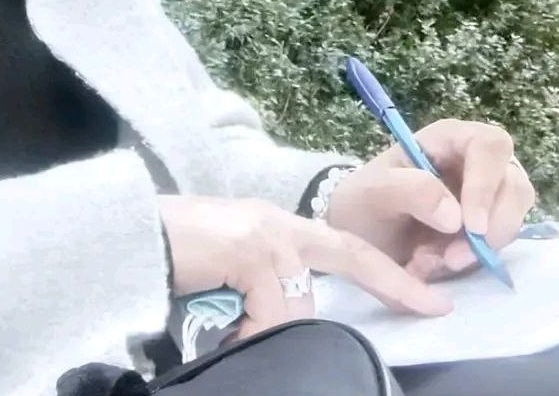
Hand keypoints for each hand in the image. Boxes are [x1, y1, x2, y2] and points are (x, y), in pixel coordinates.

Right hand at [158, 195, 452, 339]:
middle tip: (431, 306)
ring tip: (229, 333)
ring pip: (299, 306)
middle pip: (347, 254)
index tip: (429, 297)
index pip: (342, 247)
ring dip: (268, 332)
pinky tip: (222, 332)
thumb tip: (292, 328)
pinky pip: (271, 315)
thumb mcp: (231, 272)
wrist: (128, 238)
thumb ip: (266, 288)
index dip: (386, 274)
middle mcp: (276, 223)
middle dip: (392, 283)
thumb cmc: (171, 258)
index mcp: (273, 226)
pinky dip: (248, 335)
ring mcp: (265, 235)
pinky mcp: (252, 253)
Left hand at [325, 119, 536, 280]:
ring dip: (481, 249)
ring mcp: (487, 195)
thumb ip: (407, 191)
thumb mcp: (371, 193)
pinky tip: (441, 265)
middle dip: (489, 228)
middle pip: (514, 186)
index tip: (472, 226)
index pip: (489, 146)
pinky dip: (476, 260)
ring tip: (436, 262)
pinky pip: (501, 243)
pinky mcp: (488, 226)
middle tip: (452, 259)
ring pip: (513, 218)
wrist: (359, 238)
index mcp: (448, 139)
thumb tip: (455, 215)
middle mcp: (475, 162)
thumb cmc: (362, 203)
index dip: (487, 183)